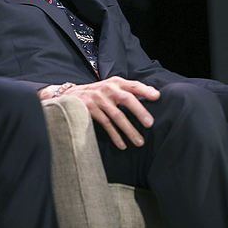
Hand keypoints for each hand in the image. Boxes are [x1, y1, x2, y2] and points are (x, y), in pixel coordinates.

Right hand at [43, 76, 159, 149]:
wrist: (70, 96)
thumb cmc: (99, 93)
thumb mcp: (113, 87)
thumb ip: (130, 89)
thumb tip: (153, 92)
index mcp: (116, 82)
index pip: (133, 85)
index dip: (145, 90)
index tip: (157, 97)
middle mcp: (108, 88)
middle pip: (127, 99)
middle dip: (139, 111)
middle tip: (150, 124)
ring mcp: (98, 99)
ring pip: (117, 116)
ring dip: (129, 130)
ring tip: (139, 141)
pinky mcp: (90, 110)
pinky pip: (106, 125)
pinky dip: (115, 135)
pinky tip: (122, 145)